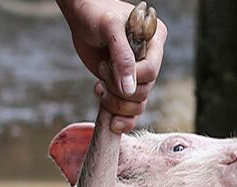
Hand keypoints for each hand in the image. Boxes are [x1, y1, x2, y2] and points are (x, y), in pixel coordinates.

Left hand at [58, 0, 166, 132]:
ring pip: (137, 104)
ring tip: (97, 87)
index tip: (106, 68)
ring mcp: (137, 75)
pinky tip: (110, 121)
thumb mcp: (110, 28)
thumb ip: (121, 57)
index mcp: (155, 40)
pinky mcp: (124, 86)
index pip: (151, 71)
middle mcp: (150, 59)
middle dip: (118, 91)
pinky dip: (122, 119)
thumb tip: (130, 89)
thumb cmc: (96, 15)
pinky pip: (131, 112)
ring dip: (115, 104)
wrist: (82, 18)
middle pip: (144, 91)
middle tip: (100, 73)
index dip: (131, 78)